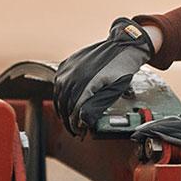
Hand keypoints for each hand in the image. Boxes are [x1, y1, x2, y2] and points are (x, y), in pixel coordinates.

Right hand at [53, 18, 154, 134]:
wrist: (122, 46)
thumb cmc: (122, 69)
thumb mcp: (115, 91)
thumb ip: (98, 106)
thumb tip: (82, 121)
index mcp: (85, 82)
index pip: (75, 110)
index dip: (76, 125)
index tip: (80, 133)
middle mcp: (73, 75)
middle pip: (65, 106)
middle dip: (69, 121)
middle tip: (76, 132)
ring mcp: (67, 69)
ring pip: (59, 97)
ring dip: (63, 111)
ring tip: (69, 122)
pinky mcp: (65, 64)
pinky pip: (58, 85)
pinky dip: (61, 97)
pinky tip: (65, 105)